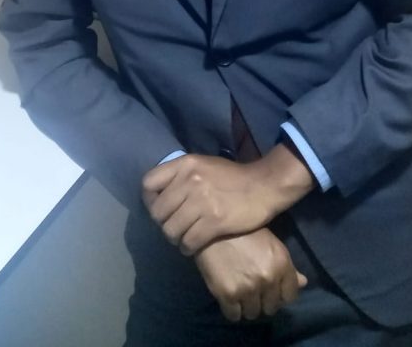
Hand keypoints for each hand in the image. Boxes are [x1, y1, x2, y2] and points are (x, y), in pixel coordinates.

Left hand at [142, 144, 313, 254]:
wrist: (263, 186)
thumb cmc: (233, 177)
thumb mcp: (204, 165)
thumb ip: (182, 176)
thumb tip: (161, 194)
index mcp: (186, 164)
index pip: (148, 184)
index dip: (150, 200)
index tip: (160, 208)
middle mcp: (190, 181)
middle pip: (158, 213)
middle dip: (164, 224)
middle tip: (175, 228)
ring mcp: (202, 202)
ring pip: (171, 230)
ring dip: (175, 239)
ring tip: (184, 238)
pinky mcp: (214, 222)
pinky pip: (188, 242)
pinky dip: (188, 248)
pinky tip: (193, 246)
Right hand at [195, 228, 305, 321]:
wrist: (211, 226)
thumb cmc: (242, 231)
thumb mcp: (270, 243)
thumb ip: (287, 266)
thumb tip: (303, 283)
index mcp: (281, 263)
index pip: (290, 296)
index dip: (279, 294)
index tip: (269, 289)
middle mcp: (268, 278)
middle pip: (271, 308)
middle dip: (262, 300)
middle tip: (252, 287)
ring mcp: (248, 288)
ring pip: (252, 313)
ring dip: (246, 305)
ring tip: (239, 290)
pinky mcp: (228, 294)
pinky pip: (234, 316)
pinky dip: (231, 309)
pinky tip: (228, 294)